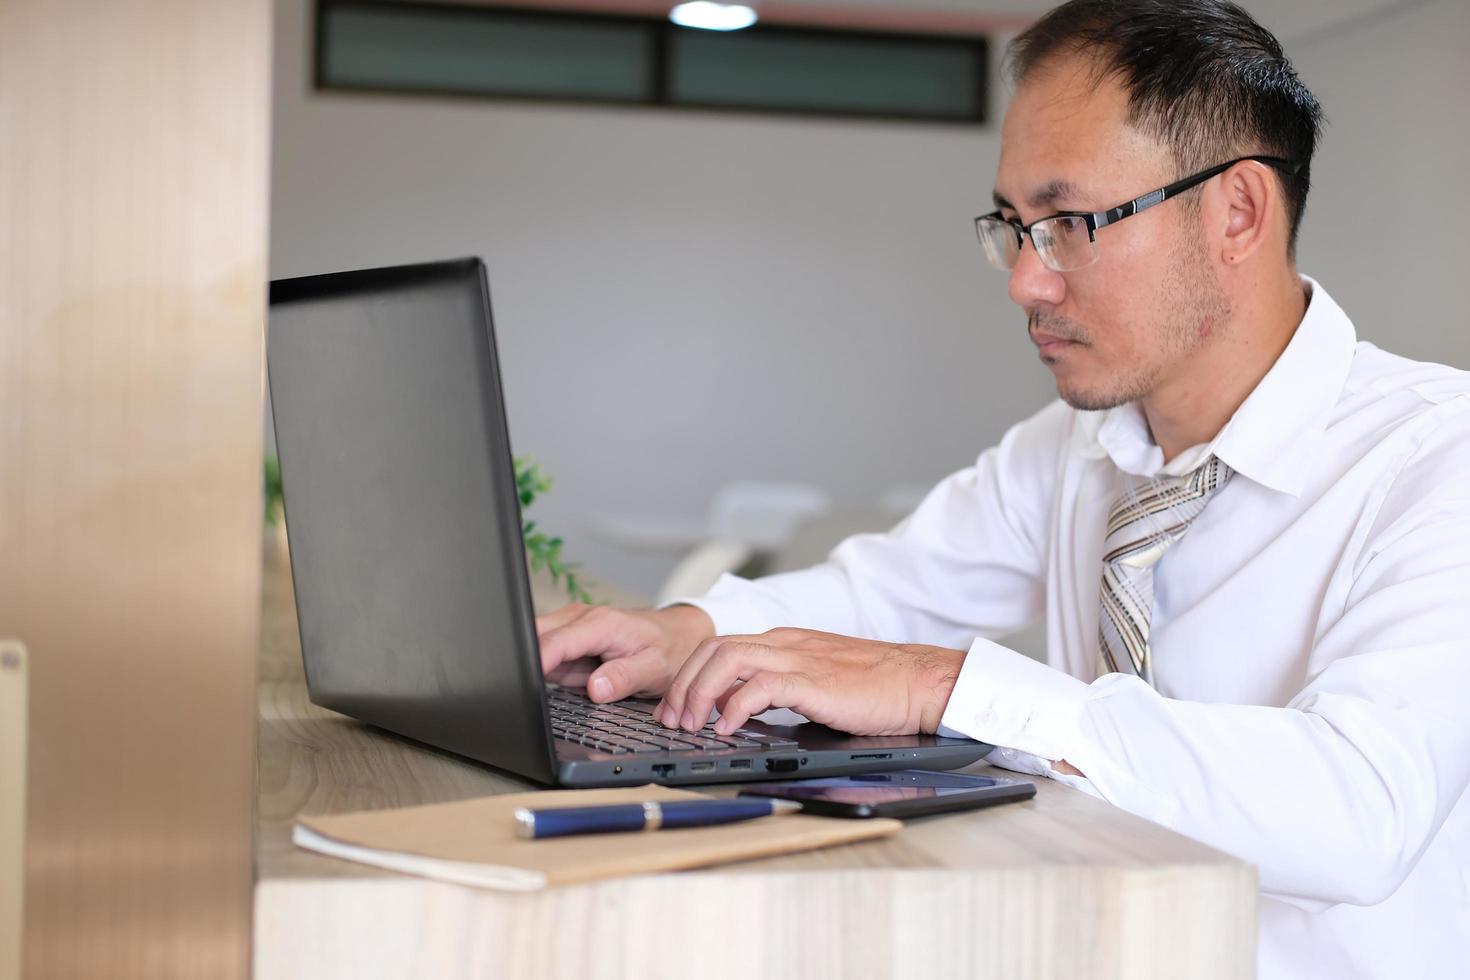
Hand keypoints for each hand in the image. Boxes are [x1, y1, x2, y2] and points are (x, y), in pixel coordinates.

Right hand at [536, 603, 714, 701]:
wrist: (678, 636)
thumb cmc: (669, 648)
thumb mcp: (655, 668)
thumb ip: (624, 677)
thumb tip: (596, 689)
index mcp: (599, 624)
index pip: (553, 642)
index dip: (534, 664)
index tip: (523, 685)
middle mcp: (579, 620)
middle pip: (533, 637)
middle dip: (525, 662)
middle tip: (526, 689)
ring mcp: (571, 629)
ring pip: (535, 647)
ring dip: (536, 668)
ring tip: (553, 684)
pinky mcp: (569, 642)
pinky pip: (547, 657)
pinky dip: (546, 671)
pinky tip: (561, 680)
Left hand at [653, 627, 964, 736]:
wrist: (921, 683)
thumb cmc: (877, 688)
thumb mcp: (817, 682)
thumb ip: (780, 689)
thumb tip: (739, 712)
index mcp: (785, 642)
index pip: (720, 646)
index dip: (690, 676)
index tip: (677, 708)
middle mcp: (786, 643)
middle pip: (713, 648)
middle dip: (683, 685)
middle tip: (673, 720)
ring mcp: (799, 658)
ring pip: (727, 659)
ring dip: (699, 693)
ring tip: (692, 725)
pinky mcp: (813, 681)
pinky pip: (759, 686)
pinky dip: (734, 706)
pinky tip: (727, 729)